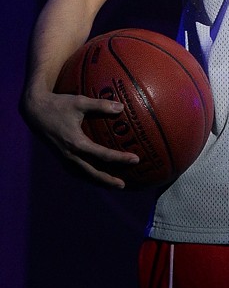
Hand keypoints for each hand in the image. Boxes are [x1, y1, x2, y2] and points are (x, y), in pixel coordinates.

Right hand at [22, 89, 139, 187]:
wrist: (35, 111)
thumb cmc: (59, 104)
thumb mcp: (80, 102)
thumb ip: (101, 105)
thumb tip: (121, 108)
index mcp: (76, 143)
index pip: (102, 155)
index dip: (120, 159)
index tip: (135, 159)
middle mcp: (69, 154)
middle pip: (92, 173)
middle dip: (108, 180)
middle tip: (123, 185)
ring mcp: (64, 157)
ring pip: (83, 175)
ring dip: (97, 181)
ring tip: (112, 185)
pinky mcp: (60, 157)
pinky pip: (76, 171)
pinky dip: (87, 175)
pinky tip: (96, 175)